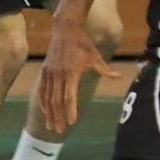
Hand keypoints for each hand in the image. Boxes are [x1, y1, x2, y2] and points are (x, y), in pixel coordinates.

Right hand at [35, 16, 115, 133]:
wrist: (65, 28)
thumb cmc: (83, 43)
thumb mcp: (96, 56)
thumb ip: (105, 70)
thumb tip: (118, 77)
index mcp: (71, 73)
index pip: (69, 96)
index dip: (70, 110)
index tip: (72, 122)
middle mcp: (58, 75)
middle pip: (56, 101)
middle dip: (57, 117)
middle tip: (59, 130)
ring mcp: (49, 73)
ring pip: (47, 97)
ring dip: (48, 112)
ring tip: (50, 125)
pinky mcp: (45, 70)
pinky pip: (42, 89)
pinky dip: (42, 101)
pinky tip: (44, 110)